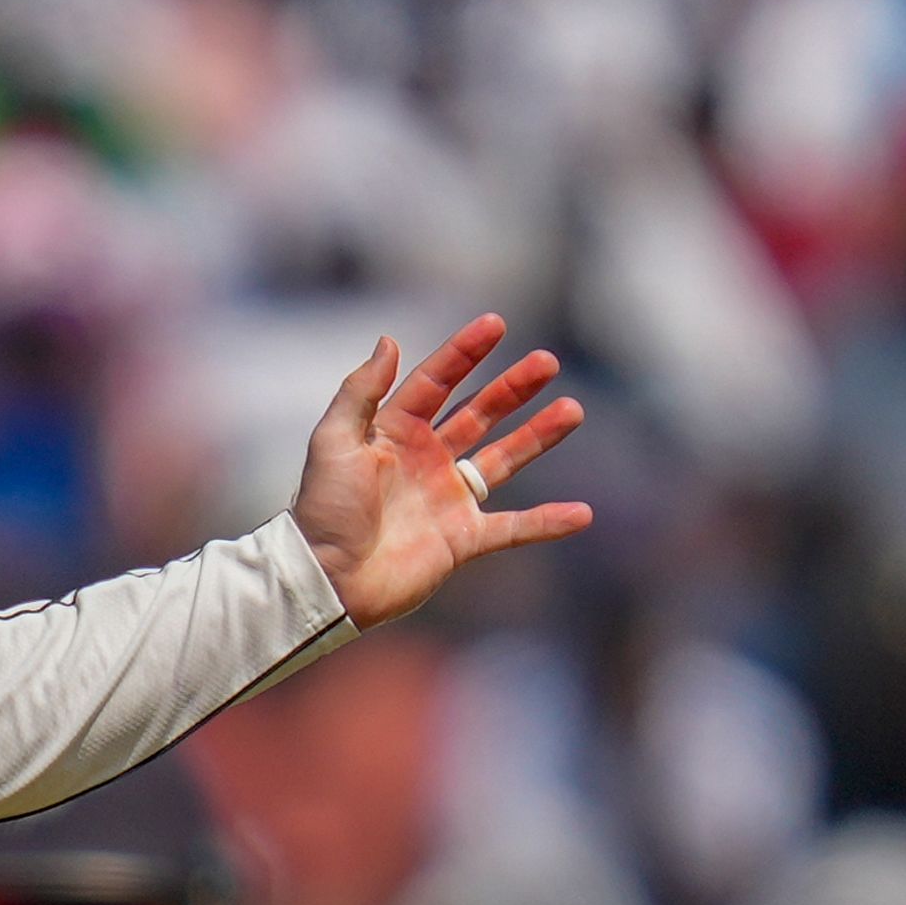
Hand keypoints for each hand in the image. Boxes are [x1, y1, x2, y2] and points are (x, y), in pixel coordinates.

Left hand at [288, 314, 593, 628]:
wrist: (326, 580)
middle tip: (547, 362)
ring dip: (537, 436)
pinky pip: (513, 528)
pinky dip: (545, 523)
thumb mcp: (334, 442)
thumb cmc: (323, 511)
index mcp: (392, 434)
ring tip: (572, 411)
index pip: (435, 384)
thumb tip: (389, 341)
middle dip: (512, 388)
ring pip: (502, 460)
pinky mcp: (460, 539)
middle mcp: (424, 461)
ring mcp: (446, 499)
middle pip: (478, 414)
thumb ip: (360, 392)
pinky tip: (581, 514)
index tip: (496, 324)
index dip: (463, 354)